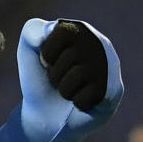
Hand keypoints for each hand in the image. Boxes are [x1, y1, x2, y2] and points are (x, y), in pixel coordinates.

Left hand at [17, 18, 121, 141]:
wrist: (44, 112)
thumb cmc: (39, 78)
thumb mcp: (28, 50)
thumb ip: (33, 31)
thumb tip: (51, 29)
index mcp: (80, 29)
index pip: (62, 32)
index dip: (47, 53)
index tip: (47, 61)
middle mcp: (100, 44)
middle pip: (69, 56)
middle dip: (55, 74)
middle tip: (59, 79)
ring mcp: (110, 68)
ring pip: (78, 76)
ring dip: (65, 89)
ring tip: (68, 89)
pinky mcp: (114, 92)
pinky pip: (87, 95)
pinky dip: (76, 102)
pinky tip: (80, 100)